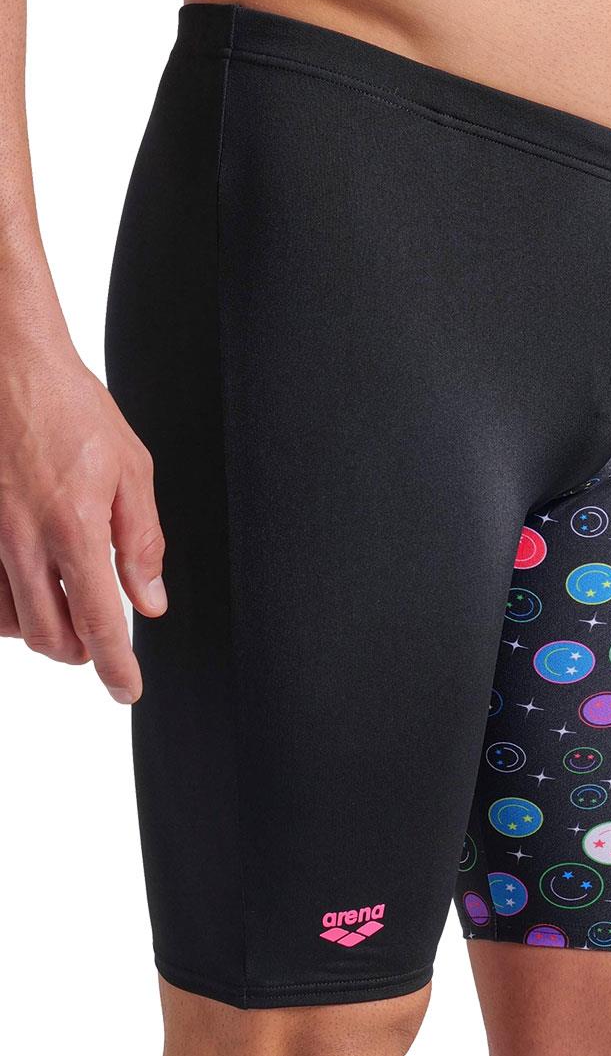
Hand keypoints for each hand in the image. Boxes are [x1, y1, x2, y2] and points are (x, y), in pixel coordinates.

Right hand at [0, 326, 165, 702]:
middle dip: (82, 653)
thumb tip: (150, 601)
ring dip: (44, 632)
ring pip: (10, 624)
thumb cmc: (70, 408)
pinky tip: (31, 590)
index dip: (116, 666)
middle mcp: (22, 540)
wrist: (8, 365)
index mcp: (74, 527)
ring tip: (68, 614)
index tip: (127, 689)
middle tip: (102, 643)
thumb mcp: (130, 469)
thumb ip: (142, 541)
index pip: (98, 622)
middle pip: (50, 637)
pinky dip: (9, 609)